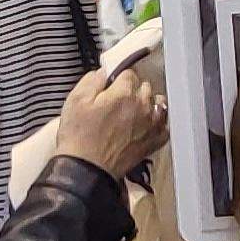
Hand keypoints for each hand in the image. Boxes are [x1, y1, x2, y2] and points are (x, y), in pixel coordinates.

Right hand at [51, 65, 169, 178]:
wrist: (87, 167)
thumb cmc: (79, 137)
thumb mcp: (75, 100)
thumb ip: (91, 80)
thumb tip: (102, 73)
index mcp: (123, 94)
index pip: (128, 74)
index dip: (117, 78)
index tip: (111, 85)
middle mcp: (143, 106)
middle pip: (145, 87)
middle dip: (133, 90)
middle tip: (118, 100)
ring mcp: (151, 124)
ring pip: (159, 103)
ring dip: (149, 103)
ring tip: (134, 110)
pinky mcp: (154, 141)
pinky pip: (164, 125)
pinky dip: (157, 122)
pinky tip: (145, 125)